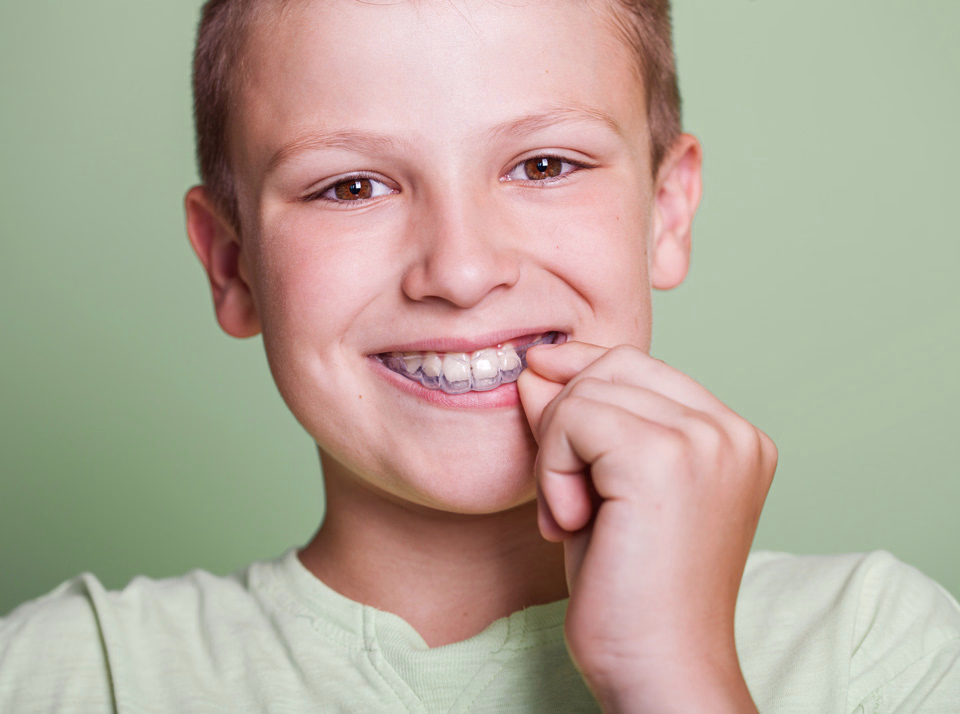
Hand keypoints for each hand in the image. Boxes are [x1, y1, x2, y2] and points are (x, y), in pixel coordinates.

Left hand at [517, 341, 775, 712]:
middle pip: (612, 365)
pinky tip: (571, 523)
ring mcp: (706, 439)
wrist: (658, 670)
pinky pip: (574, 419)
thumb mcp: (598, 490)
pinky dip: (552, 468)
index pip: (638, 366)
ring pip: (587, 389)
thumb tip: (534, 365)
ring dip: (556, 450)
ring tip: (571, 516)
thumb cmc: (628, 594)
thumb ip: (574, 425)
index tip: (547, 418)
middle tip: (564, 498)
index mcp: (733, 438)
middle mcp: (732, 430)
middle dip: (565, 420)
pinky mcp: (665, 456)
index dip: (580, 383)